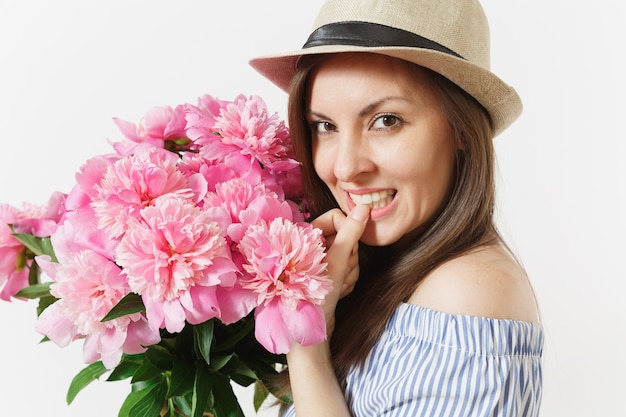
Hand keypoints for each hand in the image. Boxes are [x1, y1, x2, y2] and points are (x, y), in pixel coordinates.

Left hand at [312, 204, 369, 335]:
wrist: (310, 336)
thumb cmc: (313, 298)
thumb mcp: (334, 263)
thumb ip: (350, 234)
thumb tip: (364, 208)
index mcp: (303, 236)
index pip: (336, 217)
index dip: (347, 231)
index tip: (346, 248)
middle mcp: (310, 246)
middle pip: (346, 236)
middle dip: (348, 257)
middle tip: (338, 273)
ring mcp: (320, 262)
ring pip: (350, 254)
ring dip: (349, 272)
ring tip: (337, 286)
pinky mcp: (328, 276)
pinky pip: (348, 269)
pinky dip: (347, 281)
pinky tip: (338, 293)